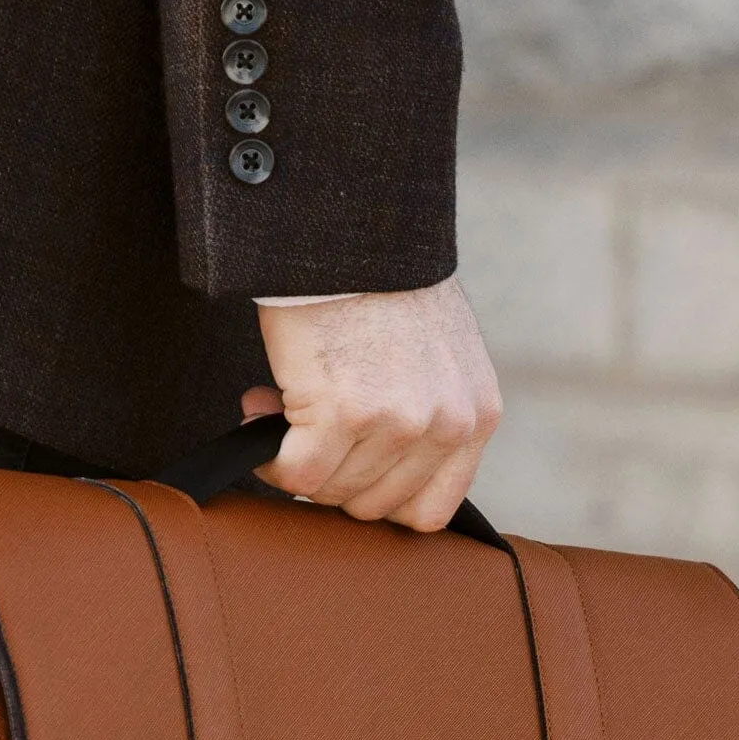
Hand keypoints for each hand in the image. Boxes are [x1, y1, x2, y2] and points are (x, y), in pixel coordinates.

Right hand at [243, 276, 501, 532]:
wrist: (352, 230)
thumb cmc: (384, 282)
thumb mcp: (441, 357)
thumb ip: (426, 416)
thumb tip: (367, 466)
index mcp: (477, 417)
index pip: (432, 509)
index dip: (380, 498)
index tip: (350, 472)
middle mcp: (447, 426)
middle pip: (373, 506)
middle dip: (332, 476)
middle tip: (306, 432)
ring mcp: (398, 423)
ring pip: (333, 492)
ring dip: (298, 458)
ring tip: (284, 406)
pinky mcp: (344, 415)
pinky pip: (298, 476)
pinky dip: (272, 457)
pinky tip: (261, 412)